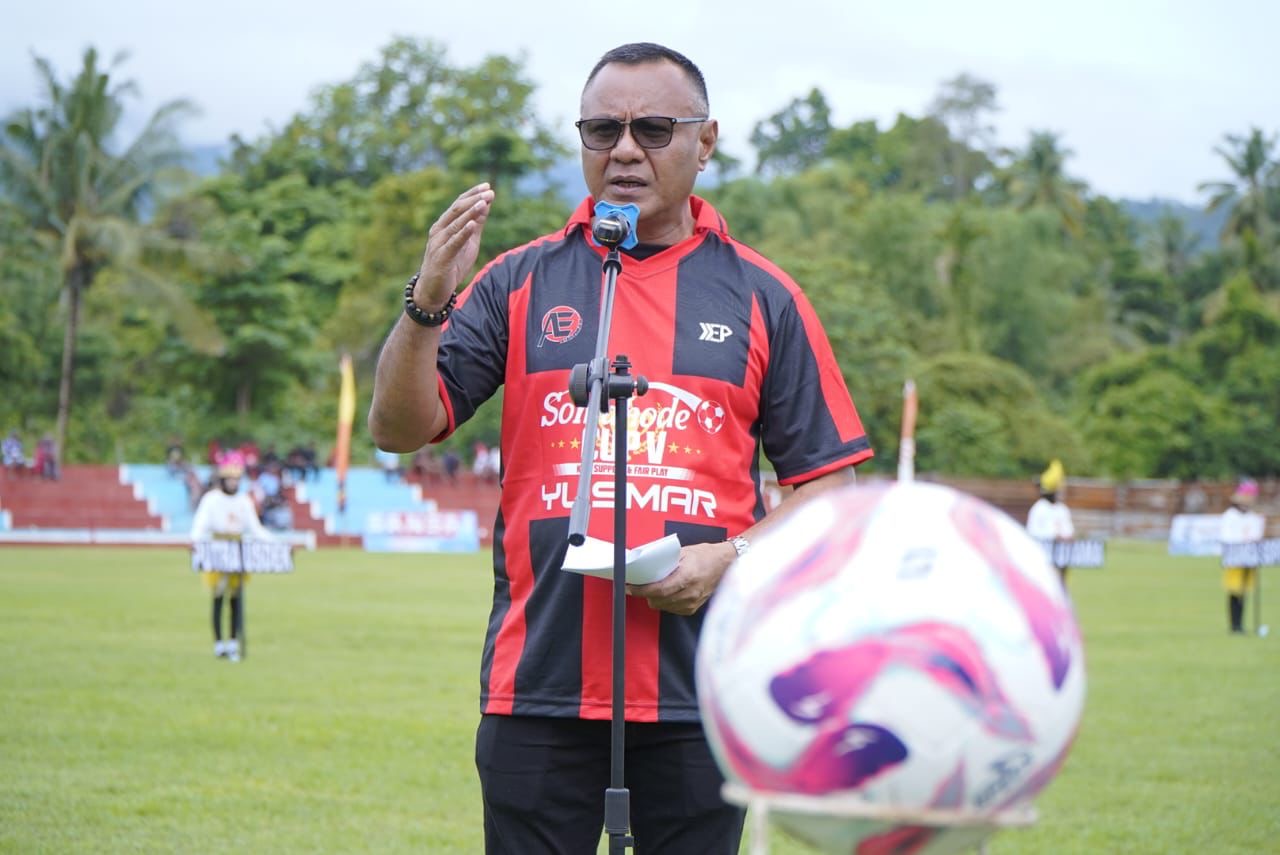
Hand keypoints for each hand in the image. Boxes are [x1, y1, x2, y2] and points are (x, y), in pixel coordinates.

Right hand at [415, 182, 494, 308]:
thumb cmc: (451, 265)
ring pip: (455, 224)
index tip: (487, 186)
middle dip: (473, 200)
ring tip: (483, 203)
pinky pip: (454, 243)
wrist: (433, 291)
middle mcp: (439, 231)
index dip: (472, 194)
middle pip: (456, 210)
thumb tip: (486, 205)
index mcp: (444, 225)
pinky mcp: (441, 257)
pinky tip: (473, 224)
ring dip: (471, 213)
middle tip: (489, 192)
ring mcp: (438, 243)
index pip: (458, 205)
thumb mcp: (468, 243)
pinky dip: (463, 233)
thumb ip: (476, 225)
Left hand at [627, 541, 736, 615]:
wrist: (726, 564)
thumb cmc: (705, 555)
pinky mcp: (693, 608)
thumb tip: (646, 567)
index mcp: (687, 576)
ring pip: (663, 606)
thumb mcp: (683, 552)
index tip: (630, 588)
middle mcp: (690, 592)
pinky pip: (672, 609)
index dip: (642, 590)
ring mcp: (693, 602)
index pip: (659, 589)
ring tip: (654, 588)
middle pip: (658, 600)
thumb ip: (665, 562)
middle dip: (646, 594)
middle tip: (639, 586)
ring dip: (655, 599)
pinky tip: (668, 593)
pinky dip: (665, 602)